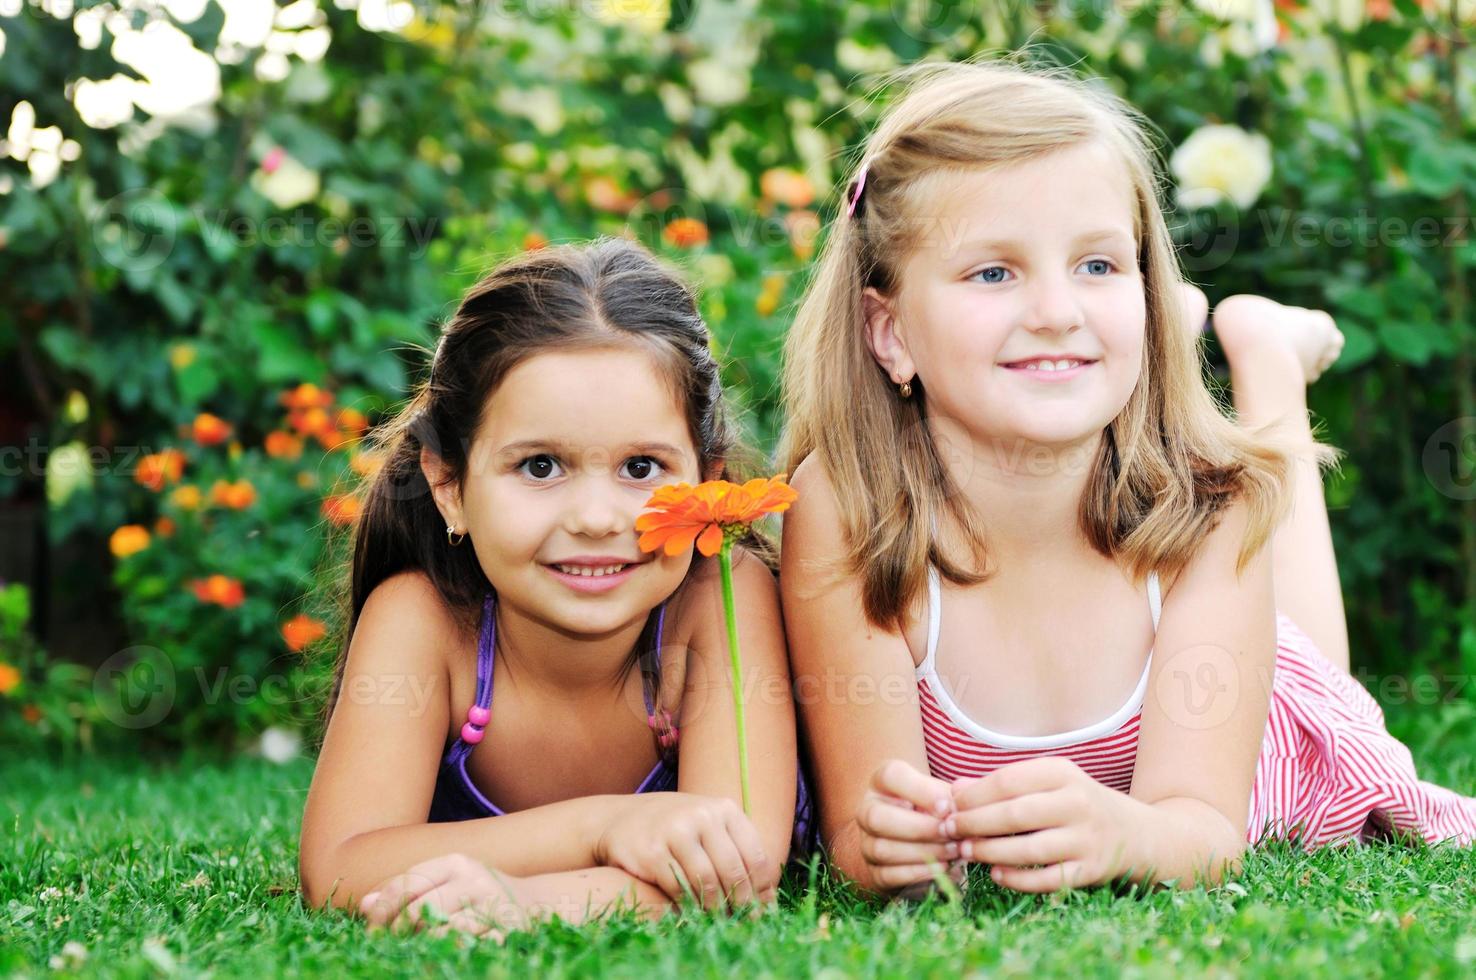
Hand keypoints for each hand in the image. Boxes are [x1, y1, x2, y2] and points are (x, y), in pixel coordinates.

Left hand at [359, 853, 530, 940]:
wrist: (540, 902)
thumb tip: (364, 905)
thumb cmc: (481, 895)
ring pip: (441, 931)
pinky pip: (467, 947)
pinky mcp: (506, 930)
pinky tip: (441, 954)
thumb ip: (408, 890)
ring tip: (413, 950)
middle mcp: (475, 879)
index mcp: (457, 863)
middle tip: (389, 944)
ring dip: (421, 945)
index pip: (408, 882)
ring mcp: (492, 905)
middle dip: (398, 931)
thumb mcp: (447, 883)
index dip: (383, 907)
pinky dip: (448, 952)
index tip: (373, 928)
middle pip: (420, 908)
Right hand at [594, 793, 775, 911]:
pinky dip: (690, 905)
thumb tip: (766, 898)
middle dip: (742, 902)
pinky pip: (679, 888)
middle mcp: (702, 816)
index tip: (763, 911)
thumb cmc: (675, 828)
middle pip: (733, 870)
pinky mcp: (652, 852)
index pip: (755, 855)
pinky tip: (694, 913)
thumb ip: (736, 850)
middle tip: (744, 922)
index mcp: (724, 809)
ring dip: (716, 907)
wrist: (621, 819)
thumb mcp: (708, 824)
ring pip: (707, 881)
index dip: (762, 889)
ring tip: (720, 920)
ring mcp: (675, 832)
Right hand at [856, 759, 962, 892]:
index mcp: (882, 783)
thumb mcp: (941, 796)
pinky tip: (942, 868)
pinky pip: (888, 875)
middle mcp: (867, 810)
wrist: (916, 842)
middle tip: (950, 833)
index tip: (948, 807)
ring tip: (953, 851)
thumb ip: (952, 796)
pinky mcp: (873, 872)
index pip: (891, 776)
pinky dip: (918, 873)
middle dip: (918, 827)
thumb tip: (963, 803)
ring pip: (882, 849)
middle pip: (877, 817)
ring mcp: (866, 843)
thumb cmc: (933, 811)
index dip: (921, 791)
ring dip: (923, 852)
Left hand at [947, 757, 1133, 893]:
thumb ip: (1003, 784)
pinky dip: (1017, 879)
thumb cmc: (1076, 803)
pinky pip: (1047, 879)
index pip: (1008, 781)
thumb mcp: (1046, 782)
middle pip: (1015, 814)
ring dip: (989, 852)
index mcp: (1062, 773)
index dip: (973, 795)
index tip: (949, 805)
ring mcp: (1087, 838)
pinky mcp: (1091, 870)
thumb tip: (954, 789)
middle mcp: (1078, 803)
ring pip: (1029, 849)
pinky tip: (995, 874)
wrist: (1134, 833)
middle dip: (974, 823)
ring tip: (964, 851)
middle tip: (948, 830)